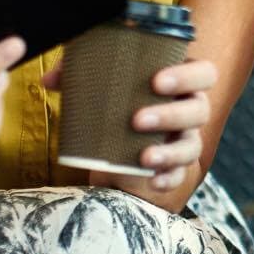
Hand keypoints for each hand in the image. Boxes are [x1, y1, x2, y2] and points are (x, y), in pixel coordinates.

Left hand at [45, 57, 215, 195]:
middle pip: (199, 110)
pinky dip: (167, 179)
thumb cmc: (113, 100)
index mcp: (180, 82)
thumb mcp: (96, 81)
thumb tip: (49, 80)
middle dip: (170, 115)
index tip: (156, 81)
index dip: (188, 76)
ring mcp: (184, 140)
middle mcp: (189, 110)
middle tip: (137, 119)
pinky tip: (152, 180)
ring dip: (169, 151)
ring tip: (144, 157)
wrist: (114, 143)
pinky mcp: (174, 168)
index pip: (204, 73)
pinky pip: (179, 176)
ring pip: (192, 146)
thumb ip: (76, 72)